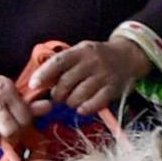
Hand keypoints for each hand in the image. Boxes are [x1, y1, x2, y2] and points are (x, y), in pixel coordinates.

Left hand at [24, 37, 152, 116]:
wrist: (128, 57)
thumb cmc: (96, 57)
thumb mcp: (80, 52)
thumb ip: (62, 64)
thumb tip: (38, 81)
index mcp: (80, 51)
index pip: (58, 62)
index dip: (43, 74)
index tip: (33, 85)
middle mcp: (92, 62)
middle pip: (66, 82)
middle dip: (57, 94)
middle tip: (58, 96)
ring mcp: (104, 76)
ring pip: (78, 96)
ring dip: (70, 102)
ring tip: (72, 100)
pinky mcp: (113, 89)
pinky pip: (94, 104)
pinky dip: (84, 109)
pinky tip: (82, 107)